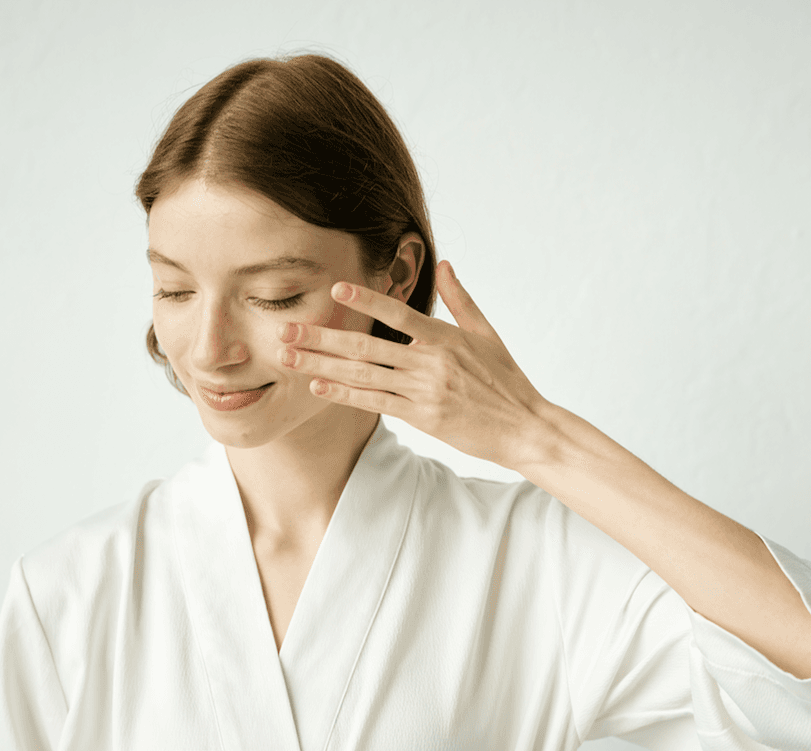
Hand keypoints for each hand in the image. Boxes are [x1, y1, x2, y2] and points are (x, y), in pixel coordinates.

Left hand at [277, 260, 553, 469]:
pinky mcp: (422, 416)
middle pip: (366, 345)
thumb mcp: (487, 333)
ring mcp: (424, 390)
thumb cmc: (506, 380)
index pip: (398, 312)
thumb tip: (444, 264)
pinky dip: (344, 392)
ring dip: (321, 363)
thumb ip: (460, 299)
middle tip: (286, 328)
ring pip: (362, 373)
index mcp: (445, 337)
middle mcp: (430, 361)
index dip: (365, 299)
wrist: (524, 427)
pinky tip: (318, 384)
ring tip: (288, 355)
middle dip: (322, 336)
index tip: (334, 289)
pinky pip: (374, 402)